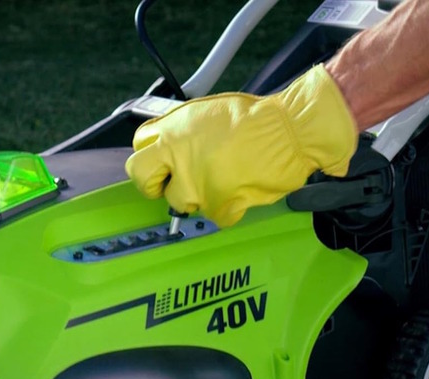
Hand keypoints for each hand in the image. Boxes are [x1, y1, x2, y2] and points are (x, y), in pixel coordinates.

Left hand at [125, 64, 357, 226]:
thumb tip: (170, 144)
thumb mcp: (207, 113)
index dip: (150, 158)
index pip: (138, 148)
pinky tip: (241, 190)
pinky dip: (228, 208)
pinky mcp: (218, 205)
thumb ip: (182, 131)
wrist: (290, 131)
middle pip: (141, 179)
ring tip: (222, 179)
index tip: (160, 163)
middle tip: (170, 184)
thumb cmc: (256, 118)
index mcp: (173, 131)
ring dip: (198, 196)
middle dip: (153, 185)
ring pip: (180, 202)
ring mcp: (195, 184)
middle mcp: (178, 157)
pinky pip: (215, 215)